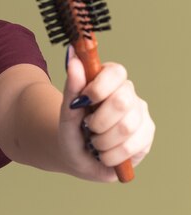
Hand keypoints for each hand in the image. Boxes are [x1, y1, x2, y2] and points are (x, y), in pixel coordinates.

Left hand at [58, 47, 154, 181]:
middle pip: (122, 102)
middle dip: (98, 121)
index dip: (99, 88)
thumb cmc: (71, 129)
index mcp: (108, 79)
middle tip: (88, 127)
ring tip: (94, 143)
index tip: (83, 101)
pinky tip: (104, 154)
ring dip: (102, 141)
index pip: (115, 72)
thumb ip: (72, 87)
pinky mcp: (147, 136)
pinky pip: (132, 147)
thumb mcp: (67, 111)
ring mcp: (141, 114)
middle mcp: (128, 93)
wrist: (76, 156)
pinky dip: (111, 154)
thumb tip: (73, 59)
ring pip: (126, 127)